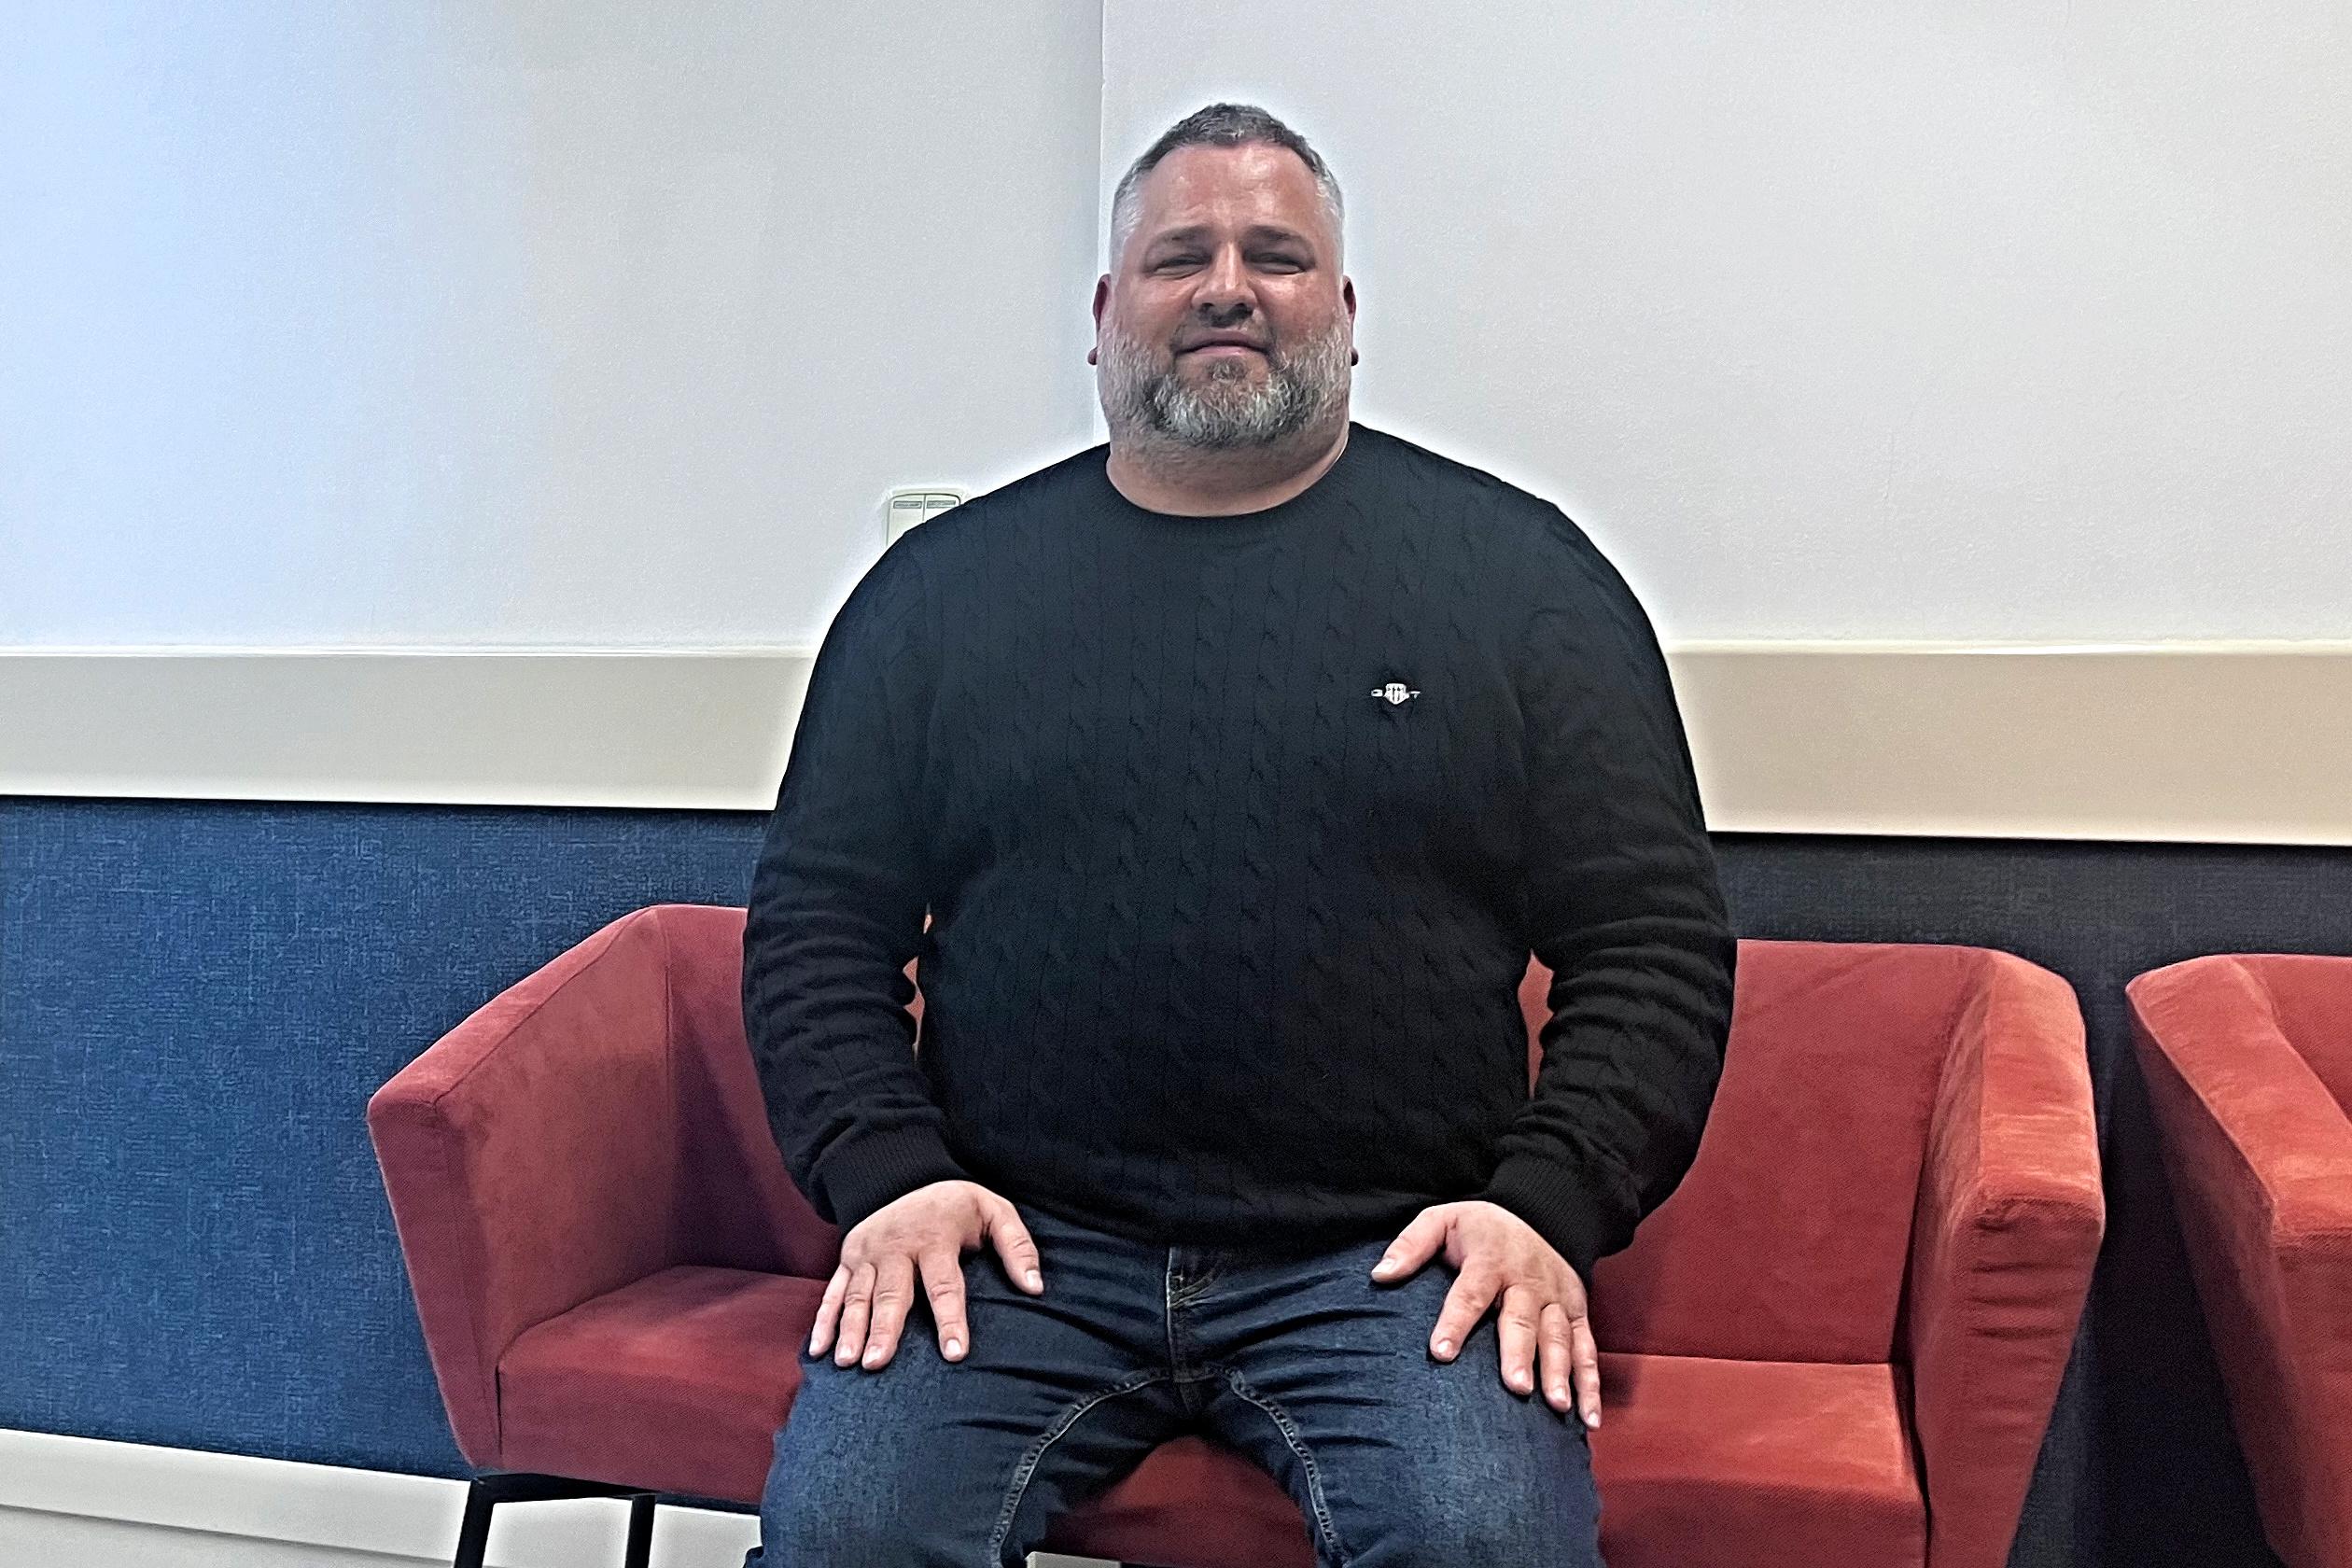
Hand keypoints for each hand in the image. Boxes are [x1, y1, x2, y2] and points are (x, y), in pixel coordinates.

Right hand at [808, 1179, 1044, 1372]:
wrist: (904, 1172)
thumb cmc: (958, 1205)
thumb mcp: (995, 1212)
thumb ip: (1017, 1247)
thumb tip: (1035, 1287)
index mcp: (935, 1237)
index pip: (945, 1285)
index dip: (951, 1320)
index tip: (955, 1354)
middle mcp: (896, 1245)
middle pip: (892, 1293)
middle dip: (885, 1329)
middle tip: (878, 1363)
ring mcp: (867, 1251)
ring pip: (857, 1295)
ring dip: (851, 1329)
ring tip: (848, 1363)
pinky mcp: (847, 1257)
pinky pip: (832, 1291)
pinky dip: (824, 1321)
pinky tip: (818, 1350)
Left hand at [1370, 1200, 1601, 1427]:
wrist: (1539, 1211)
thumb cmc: (1479, 1227)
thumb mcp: (1441, 1220)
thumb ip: (1411, 1245)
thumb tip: (1379, 1275)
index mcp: (1490, 1260)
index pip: (1470, 1293)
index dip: (1455, 1322)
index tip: (1440, 1353)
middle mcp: (1527, 1281)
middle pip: (1521, 1320)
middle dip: (1519, 1354)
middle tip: (1515, 1388)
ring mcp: (1556, 1298)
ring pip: (1559, 1337)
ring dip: (1559, 1372)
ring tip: (1556, 1406)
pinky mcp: (1578, 1312)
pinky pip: (1587, 1348)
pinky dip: (1591, 1382)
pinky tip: (1588, 1418)